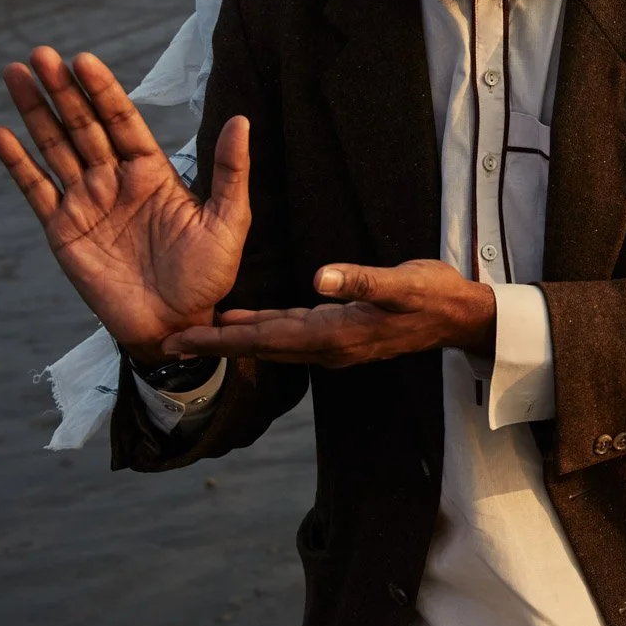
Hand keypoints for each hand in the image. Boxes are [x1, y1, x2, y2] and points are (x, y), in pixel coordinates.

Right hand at [0, 47, 249, 361]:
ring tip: (15, 73)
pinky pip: (36, 190)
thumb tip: (241, 120)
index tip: (84, 59)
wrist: (176, 326)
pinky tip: (1, 134)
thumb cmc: (207, 276)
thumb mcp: (228, 221)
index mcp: (152, 173)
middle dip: (63, 91)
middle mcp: (115, 180)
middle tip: (41, 53)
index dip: (103, 91)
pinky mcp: (63, 231)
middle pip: (83, 126)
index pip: (123, 121)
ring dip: (35, 112)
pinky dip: (18, 163)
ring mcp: (86, 203)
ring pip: (55, 148)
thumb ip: (230, 171)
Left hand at [161, 260, 495, 367]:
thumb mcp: (400, 283)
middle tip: (167, 343)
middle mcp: (327, 347)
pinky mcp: (340, 334)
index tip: (181, 341)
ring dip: (234, 340)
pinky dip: (261, 330)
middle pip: (260, 346)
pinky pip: (290, 336)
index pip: (265, 338)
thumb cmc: (432, 295)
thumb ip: (360, 280)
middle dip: (214, 346)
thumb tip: (319, 278)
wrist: (459, 316)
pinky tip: (244, 321)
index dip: (221, 340)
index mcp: (334, 335)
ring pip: (272, 343)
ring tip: (195, 335)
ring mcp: (333, 344)